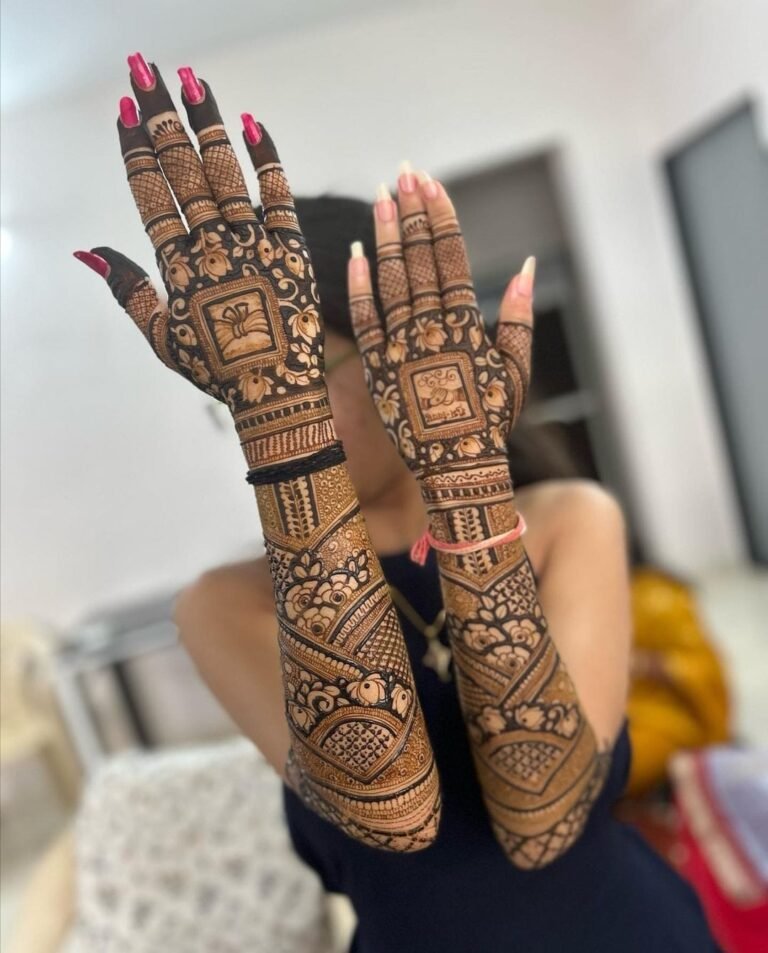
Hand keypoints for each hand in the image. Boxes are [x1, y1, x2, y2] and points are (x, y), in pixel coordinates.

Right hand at [75, 58, 336, 476]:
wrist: (276, 393)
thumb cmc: (216, 370)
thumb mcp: (161, 335)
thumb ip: (127, 288)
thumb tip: (86, 249)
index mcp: (178, 265)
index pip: (150, 195)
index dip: (136, 149)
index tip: (124, 109)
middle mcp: (213, 245)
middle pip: (181, 170)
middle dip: (161, 117)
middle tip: (145, 70)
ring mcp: (254, 244)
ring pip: (225, 172)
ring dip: (206, 124)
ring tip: (191, 81)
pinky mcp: (291, 249)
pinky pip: (278, 196)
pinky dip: (266, 159)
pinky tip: (252, 123)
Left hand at [347, 169, 534, 478]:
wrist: (457, 469)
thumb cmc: (491, 422)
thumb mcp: (515, 371)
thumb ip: (517, 318)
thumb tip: (526, 265)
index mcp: (466, 325)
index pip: (451, 258)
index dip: (441, 217)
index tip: (431, 182)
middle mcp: (430, 328)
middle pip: (420, 258)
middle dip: (413, 211)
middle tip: (404, 171)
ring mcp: (400, 345)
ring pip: (391, 280)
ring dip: (387, 235)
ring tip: (382, 196)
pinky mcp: (376, 366)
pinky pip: (365, 318)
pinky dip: (359, 285)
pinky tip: (356, 252)